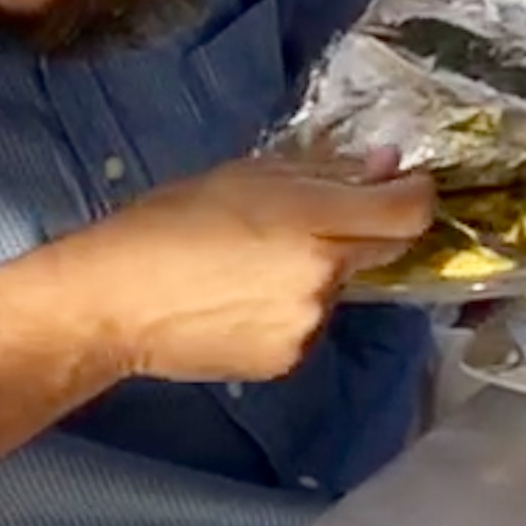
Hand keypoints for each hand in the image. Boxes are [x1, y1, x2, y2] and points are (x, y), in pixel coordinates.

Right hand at [26, 158, 438, 385]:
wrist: (111, 302)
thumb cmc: (168, 223)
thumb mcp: (247, 174)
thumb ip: (325, 170)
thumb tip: (386, 166)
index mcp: (315, 222)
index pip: (409, 212)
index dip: (414, 194)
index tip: (401, 183)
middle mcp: (323, 277)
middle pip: (382, 248)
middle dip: (362, 229)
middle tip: (310, 219)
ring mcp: (308, 324)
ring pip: (340, 287)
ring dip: (319, 272)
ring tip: (253, 266)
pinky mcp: (289, 359)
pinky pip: (309, 322)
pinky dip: (290, 308)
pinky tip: (240, 301)